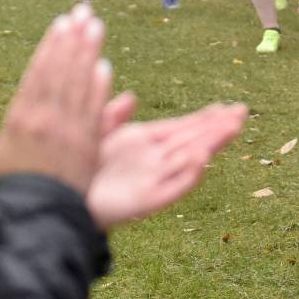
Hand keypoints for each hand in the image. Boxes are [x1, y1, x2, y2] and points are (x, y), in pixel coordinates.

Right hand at [0, 4, 111, 196]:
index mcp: (19, 119)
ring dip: (90, 53)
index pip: (39, 72)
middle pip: (63, 70)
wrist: (32, 220)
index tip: (62, 23)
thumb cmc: (2, 190)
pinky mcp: (88, 146)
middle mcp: (46, 120)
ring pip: (81, 84)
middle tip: (85, 12)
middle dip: (75, 39)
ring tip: (97, 27)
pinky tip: (106, 67)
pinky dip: (101, 87)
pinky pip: (95, 110)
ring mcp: (69, 132)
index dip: (52, 45)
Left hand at [86, 102, 246, 229]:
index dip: (204, 117)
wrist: (57, 202)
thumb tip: (132, 96)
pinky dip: (188, 174)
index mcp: (144, 142)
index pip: (181, 127)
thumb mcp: (93, 134)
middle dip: (217, 126)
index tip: (228, 107)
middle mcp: (154, 160)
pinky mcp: (145, 201)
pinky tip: (202, 159)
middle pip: (193, 140)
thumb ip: (112, 117)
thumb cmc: (72, 170)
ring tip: (234, 127)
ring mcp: (152, 180)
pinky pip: (172, 188)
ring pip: (189, 159)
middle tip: (242, 111)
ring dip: (212, 143)